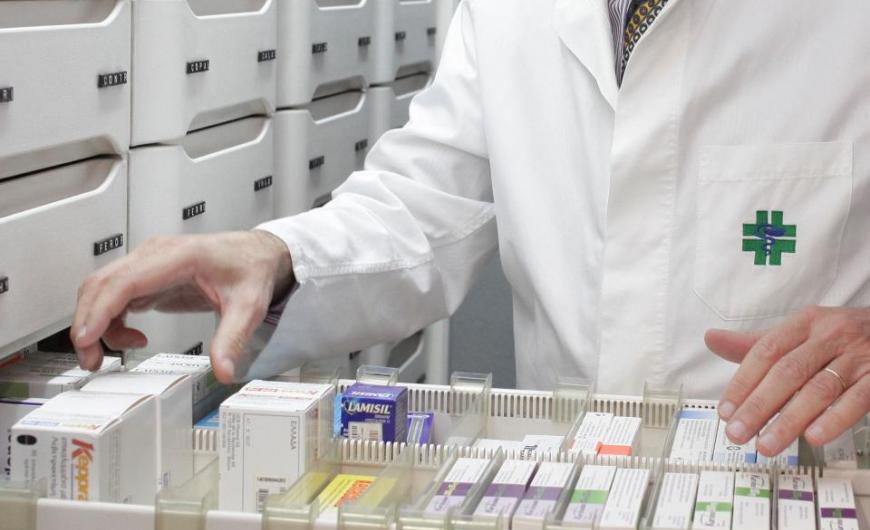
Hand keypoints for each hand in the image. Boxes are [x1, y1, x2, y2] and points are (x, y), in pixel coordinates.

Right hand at [71, 231, 293, 382]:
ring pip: (101, 290)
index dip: (100, 309)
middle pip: (101, 284)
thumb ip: (233, 340)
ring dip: (95, 323)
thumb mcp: (249, 308)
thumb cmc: (251, 269)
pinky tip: (133, 338)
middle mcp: (155, 254)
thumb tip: (223, 370)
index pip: (125, 281)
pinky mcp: (147, 275)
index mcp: (178, 257)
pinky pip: (114, 295)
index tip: (87, 338)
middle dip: (87, 323)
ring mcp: (147, 262)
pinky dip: (110, 320)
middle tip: (92, 360)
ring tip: (112, 354)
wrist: (257, 254)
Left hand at [706, 306, 869, 455]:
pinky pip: (857, 400)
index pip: (766, 352)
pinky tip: (813, 437)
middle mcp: (832, 336)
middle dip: (758, 406)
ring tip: (766, 445)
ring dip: (789, 420)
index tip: (725, 411)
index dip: (743, 382)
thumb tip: (712, 339)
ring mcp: (859, 357)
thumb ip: (758, 343)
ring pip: (819, 390)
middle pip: (788, 372)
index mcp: (806, 322)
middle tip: (736, 433)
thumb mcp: (802, 332)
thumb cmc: (840, 336)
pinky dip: (834, 419)